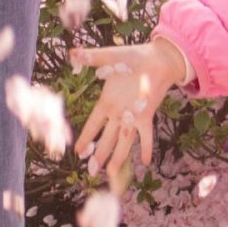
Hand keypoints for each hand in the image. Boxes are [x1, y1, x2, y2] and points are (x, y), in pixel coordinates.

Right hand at [72, 33, 188, 180]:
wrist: (156, 58)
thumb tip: (71, 53)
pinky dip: (145, 147)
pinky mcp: (147, 115)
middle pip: (106, 138)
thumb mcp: (109, 56)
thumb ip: (91, 57)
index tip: (77, 151)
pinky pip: (146, 135)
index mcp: (107, 102)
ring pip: (123, 141)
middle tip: (91, 172)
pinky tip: (145, 161)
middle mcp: (118, 113)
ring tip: (111, 173)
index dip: (86, 137)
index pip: (92, 124)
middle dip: (98, 154)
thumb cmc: (132, 57)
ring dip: (118, 157)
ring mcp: (132, 116)